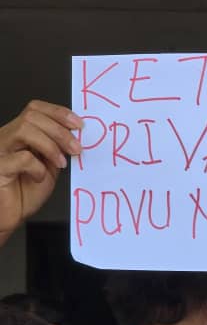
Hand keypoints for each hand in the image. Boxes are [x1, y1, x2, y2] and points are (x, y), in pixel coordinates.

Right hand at [0, 101, 82, 241]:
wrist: (8, 215)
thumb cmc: (25, 192)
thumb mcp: (49, 167)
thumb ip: (58, 150)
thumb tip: (78, 139)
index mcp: (20, 134)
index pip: (35, 109)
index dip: (58, 113)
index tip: (79, 126)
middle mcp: (7, 137)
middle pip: (32, 116)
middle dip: (60, 131)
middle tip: (77, 149)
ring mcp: (0, 150)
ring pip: (25, 129)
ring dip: (51, 145)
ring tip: (61, 163)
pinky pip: (22, 158)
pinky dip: (38, 167)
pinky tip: (39, 178)